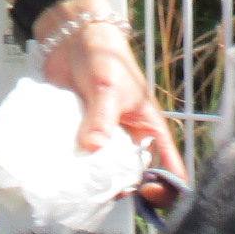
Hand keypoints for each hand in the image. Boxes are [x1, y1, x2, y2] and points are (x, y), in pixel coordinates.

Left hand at [35, 0, 187, 197]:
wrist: (70, 40)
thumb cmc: (104, 57)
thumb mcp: (108, 87)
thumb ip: (102, 118)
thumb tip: (92, 147)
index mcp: (150, 129)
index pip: (169, 166)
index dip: (166, 188)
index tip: (148, 193)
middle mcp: (130, 140)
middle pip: (135, 178)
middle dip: (124, 190)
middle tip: (106, 193)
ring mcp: (105, 141)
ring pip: (106, 174)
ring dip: (96, 183)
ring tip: (83, 188)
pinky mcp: (82, 138)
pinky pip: (81, 161)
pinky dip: (75, 170)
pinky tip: (64, 176)